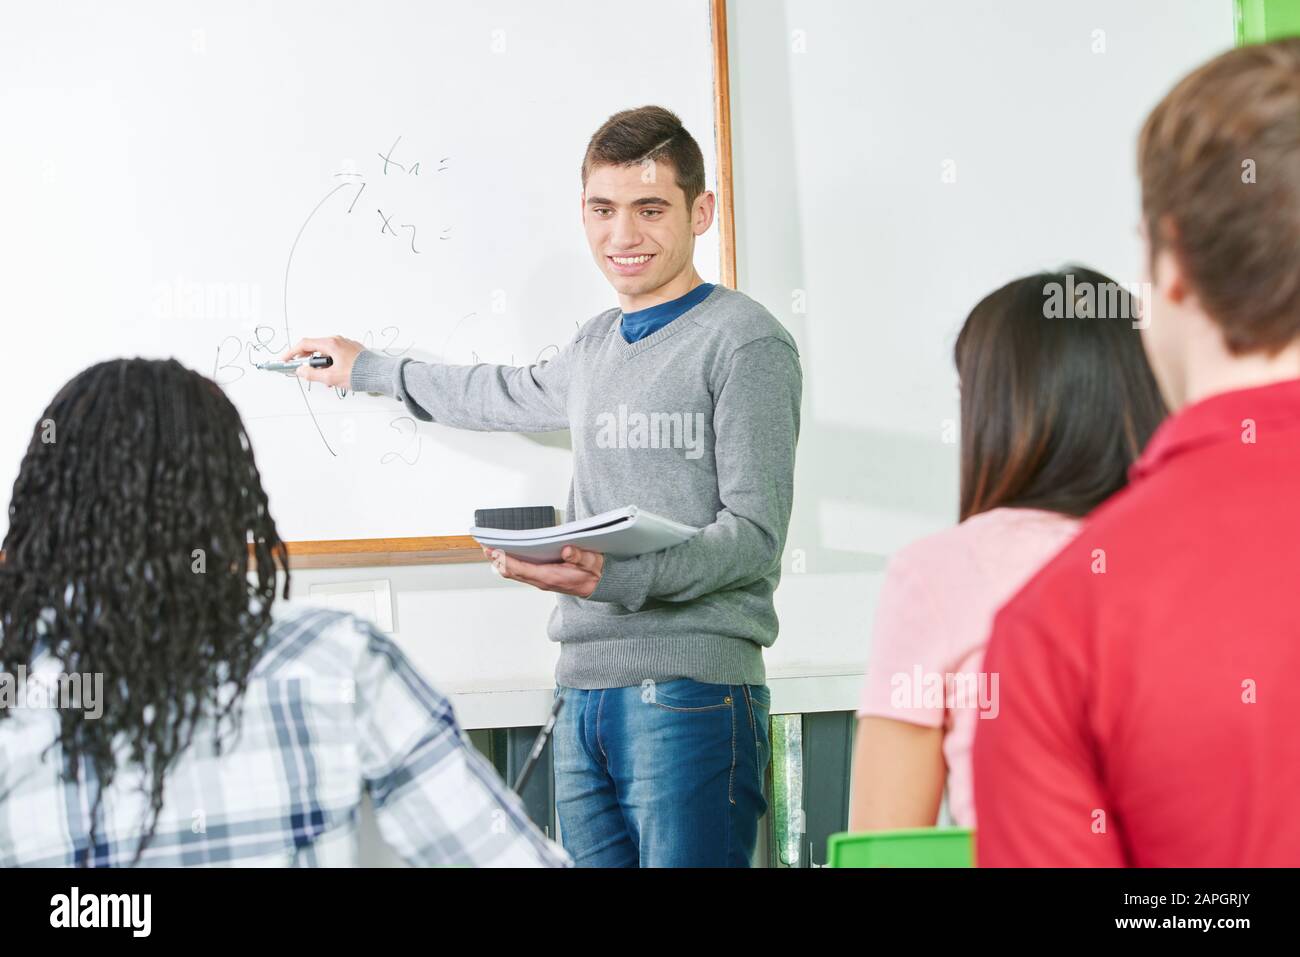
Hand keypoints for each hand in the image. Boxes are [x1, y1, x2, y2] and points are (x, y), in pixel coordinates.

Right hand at [278, 335, 364, 387]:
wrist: (380, 374)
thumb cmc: (359, 373)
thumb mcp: (331, 377)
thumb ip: (312, 374)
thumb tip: (301, 371)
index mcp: (331, 344)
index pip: (305, 344)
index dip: (292, 352)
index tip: (285, 359)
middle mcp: (338, 341)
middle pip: (315, 347)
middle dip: (307, 360)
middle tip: (301, 370)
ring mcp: (346, 344)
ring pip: (326, 353)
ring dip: (321, 365)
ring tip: (323, 379)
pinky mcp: (353, 350)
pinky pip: (336, 355)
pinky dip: (331, 364)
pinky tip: (334, 377)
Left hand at [484, 545, 603, 597]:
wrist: (601, 586)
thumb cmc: (595, 573)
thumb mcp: (593, 562)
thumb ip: (580, 557)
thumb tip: (568, 550)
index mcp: (551, 576)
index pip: (521, 569)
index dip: (505, 559)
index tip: (492, 550)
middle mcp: (542, 581)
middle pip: (512, 572)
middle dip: (498, 560)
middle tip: (484, 547)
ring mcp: (541, 580)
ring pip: (515, 573)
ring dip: (502, 562)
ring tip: (490, 549)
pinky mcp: (542, 578)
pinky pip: (521, 572)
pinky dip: (511, 564)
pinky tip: (506, 555)